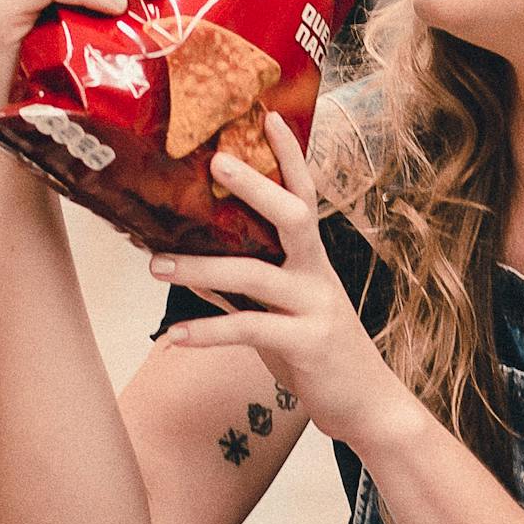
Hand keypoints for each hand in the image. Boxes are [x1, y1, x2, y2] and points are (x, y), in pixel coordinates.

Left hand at [152, 115, 424, 455]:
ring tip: (155, 264)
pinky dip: (208, 332)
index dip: (290, 157)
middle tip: (214, 161)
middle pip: (292, 217)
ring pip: (255, 275)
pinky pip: (250, 330)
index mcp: (313, 261)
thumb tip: (192, 266)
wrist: (368, 407)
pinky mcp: (307, 344)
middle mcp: (318, 275)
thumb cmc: (320, 354)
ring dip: (200, 268)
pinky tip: (174, 336)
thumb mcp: (284, 314)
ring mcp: (316, 308)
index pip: (304, 197)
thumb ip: (246, 287)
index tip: (269, 116)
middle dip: (255, 187)